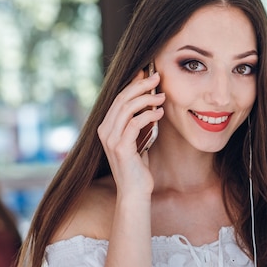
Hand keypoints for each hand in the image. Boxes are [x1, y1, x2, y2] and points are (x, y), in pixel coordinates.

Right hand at [97, 70, 164, 195]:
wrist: (135, 192)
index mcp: (106, 128)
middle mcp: (104, 131)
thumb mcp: (137, 141)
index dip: (132, 84)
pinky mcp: (120, 147)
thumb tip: (149, 105)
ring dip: (147, 99)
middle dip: (140, 85)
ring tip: (162, 96)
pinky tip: (160, 113)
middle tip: (157, 77)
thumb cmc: (138, 168)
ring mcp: (111, 139)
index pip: (118, 99)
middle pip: (121, 99)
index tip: (146, 74)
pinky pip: (135, 123)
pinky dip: (149, 115)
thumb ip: (137, 126)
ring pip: (127, 108)